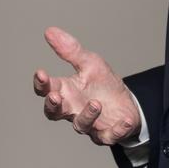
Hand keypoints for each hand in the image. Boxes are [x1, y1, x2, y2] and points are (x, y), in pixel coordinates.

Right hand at [33, 26, 141, 145]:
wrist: (127, 103)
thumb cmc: (103, 84)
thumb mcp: (89, 63)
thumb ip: (70, 50)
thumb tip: (50, 31)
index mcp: (66, 91)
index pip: (46, 89)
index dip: (41, 84)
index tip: (41, 73)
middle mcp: (73, 109)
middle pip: (54, 113)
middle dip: (53, 106)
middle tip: (56, 97)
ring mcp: (89, 124)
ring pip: (81, 125)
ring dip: (87, 115)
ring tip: (96, 103)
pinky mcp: (107, 134)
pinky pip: (109, 136)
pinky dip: (116, 130)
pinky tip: (124, 122)